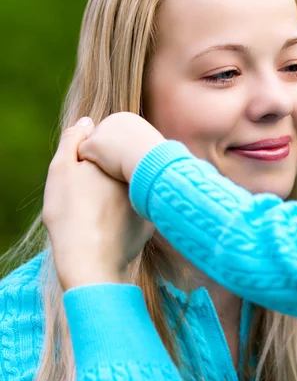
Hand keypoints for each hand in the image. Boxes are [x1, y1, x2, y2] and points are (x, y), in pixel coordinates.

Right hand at [43, 118, 155, 290]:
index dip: (90, 165)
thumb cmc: (71, 215)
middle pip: (121, 172)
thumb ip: (73, 141)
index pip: (108, 153)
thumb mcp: (61, 171)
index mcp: (119, 161)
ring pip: (130, 192)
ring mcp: (148, 200)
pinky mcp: (151, 223)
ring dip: (119, 197)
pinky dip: (125, 218)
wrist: (91, 259)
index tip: (81, 184)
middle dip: (107, 180)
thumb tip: (88, 121)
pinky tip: (109, 229)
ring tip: (96, 216)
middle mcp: (140, 177)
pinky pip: (136, 214)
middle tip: (87, 203)